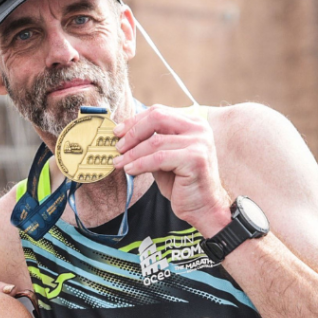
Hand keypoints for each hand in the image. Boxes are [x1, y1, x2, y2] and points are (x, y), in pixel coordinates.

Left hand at [113, 106, 231, 235]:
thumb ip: (150, 145)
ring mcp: (199, 142)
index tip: (117, 132)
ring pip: (155, 141)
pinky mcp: (195, 158)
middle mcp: (198, 128)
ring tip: (119, 163)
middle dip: (132, 132)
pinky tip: (130, 170)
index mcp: (192, 123)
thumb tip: (122, 139)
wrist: (201, 205)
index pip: (158, 112)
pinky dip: (140, 164)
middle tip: (118, 147)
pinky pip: (158, 158)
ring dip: (132, 153)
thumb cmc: (181, 183)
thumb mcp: (163, 158)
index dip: (134, 121)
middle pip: (157, 118)